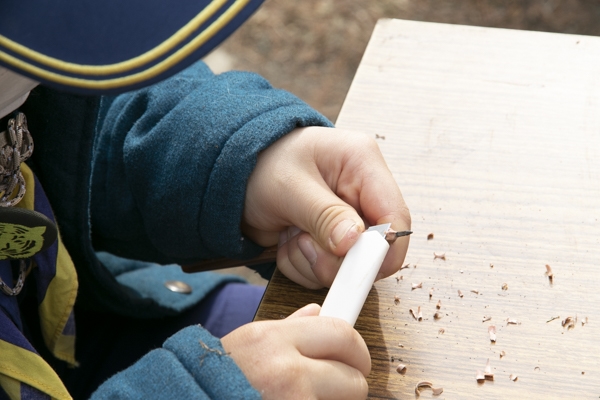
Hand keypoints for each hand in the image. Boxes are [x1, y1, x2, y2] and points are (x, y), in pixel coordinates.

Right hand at [221, 304, 369, 399]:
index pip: (341, 334)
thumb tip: (317, 313)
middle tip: (337, 387)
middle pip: (353, 377)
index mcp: (273, 340)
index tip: (356, 358)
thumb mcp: (246, 344)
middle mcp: (287, 371)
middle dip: (350, 384)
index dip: (356, 349)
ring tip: (303, 399)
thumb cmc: (212, 379)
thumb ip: (288, 328)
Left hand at [242, 126, 410, 287]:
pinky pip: (326, 272)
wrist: (232, 176)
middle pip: (374, 250)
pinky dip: (302, 266)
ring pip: (348, 267)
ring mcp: (346, 220)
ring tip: (290, 234)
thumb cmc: (260, 165)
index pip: (396, 218)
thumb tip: (354, 243)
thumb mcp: (290, 187)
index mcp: (362, 164)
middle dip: (335, 258)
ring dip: (313, 262)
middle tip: (303, 243)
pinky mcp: (330, 240)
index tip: (350, 266)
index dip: (381, 251)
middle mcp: (361, 193)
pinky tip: (288, 240)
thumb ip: (325, 215)